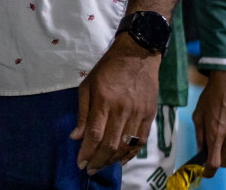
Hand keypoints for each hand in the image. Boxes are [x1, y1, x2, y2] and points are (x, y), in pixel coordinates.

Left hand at [72, 34, 159, 173]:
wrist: (137, 55)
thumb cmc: (107, 69)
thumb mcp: (88, 85)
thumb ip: (83, 112)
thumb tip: (76, 136)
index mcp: (104, 100)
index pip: (95, 134)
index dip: (87, 152)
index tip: (80, 163)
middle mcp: (122, 109)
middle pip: (110, 143)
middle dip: (98, 160)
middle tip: (90, 169)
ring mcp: (138, 113)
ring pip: (126, 145)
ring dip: (113, 159)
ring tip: (102, 165)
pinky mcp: (150, 115)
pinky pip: (141, 140)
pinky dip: (131, 154)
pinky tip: (121, 160)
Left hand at [190, 70, 225, 175]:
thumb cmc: (210, 98)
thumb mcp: (198, 116)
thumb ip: (200, 136)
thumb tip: (201, 153)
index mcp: (215, 134)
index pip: (215, 164)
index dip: (209, 172)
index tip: (205, 173)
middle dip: (219, 161)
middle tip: (213, 154)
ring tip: (223, 140)